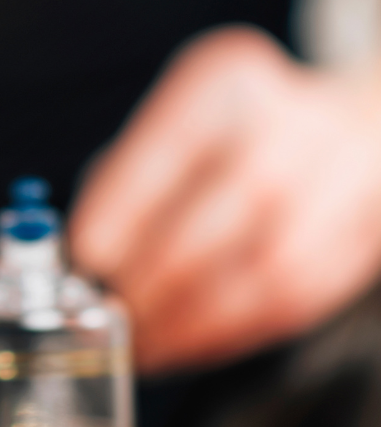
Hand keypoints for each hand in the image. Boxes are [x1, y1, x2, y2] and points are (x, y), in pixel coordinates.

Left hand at [69, 26, 380, 372]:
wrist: (353, 130)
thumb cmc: (231, 138)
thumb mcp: (171, 127)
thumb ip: (117, 184)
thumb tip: (74, 258)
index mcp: (226, 82)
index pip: (163, 154)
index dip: (114, 221)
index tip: (82, 264)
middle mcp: (288, 127)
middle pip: (206, 225)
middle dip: (141, 288)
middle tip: (102, 317)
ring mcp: (335, 187)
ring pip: (249, 279)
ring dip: (181, 327)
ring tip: (138, 344)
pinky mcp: (352, 246)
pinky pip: (283, 308)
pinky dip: (223, 337)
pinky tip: (184, 343)